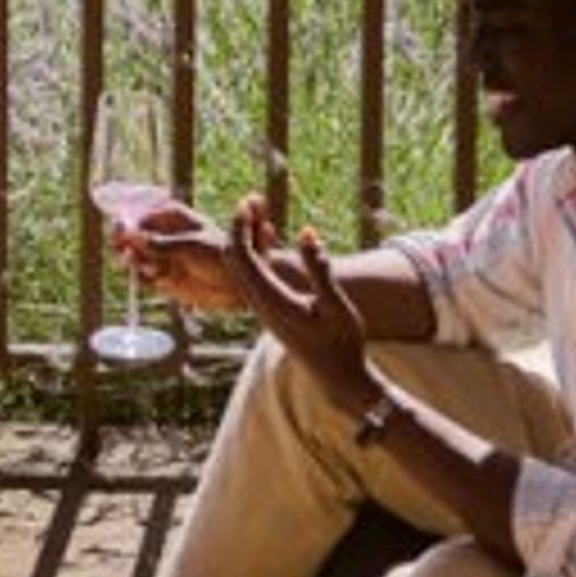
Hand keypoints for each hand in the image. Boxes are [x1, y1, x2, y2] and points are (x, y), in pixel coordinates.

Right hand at [119, 198, 243, 308]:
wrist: (236, 284)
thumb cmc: (219, 256)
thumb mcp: (189, 246)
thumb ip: (158, 243)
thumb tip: (130, 236)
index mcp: (171, 217)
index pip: (139, 215)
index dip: (125, 223)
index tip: (119, 233)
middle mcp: (163, 234)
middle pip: (131, 235)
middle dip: (125, 245)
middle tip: (124, 254)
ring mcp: (161, 255)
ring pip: (133, 256)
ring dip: (136, 263)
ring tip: (151, 269)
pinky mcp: (161, 276)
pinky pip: (142, 276)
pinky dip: (146, 279)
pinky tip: (161, 280)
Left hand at [226, 197, 370, 401]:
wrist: (338, 376)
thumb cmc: (343, 342)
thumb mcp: (336, 305)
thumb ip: (320, 268)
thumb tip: (305, 233)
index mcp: (271, 301)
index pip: (241, 258)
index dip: (239, 228)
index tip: (246, 203)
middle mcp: (260, 306)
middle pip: (233, 261)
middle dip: (238, 227)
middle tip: (250, 200)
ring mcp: (263, 310)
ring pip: (240, 269)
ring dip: (245, 239)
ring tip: (258, 212)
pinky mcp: (270, 312)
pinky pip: (251, 277)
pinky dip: (254, 253)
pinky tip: (269, 238)